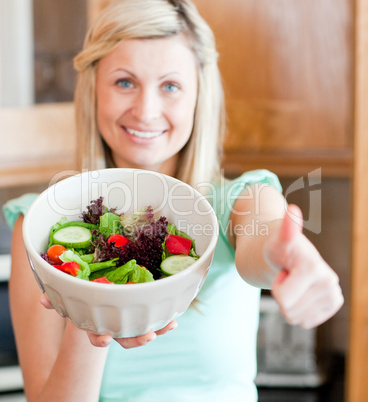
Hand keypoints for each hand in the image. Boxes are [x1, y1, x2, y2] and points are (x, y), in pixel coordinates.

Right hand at [40, 294, 177, 347]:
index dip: (101, 339)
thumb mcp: (71, 295)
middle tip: (148, 336)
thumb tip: (43, 301)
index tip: (104, 339)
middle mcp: (115, 325)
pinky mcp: (143, 309)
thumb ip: (56, 299)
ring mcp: (130, 319)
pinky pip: (155, 316)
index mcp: (98, 322)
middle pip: (126, 338)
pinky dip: (165, 319)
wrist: (97, 289)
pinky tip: (174, 317)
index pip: (98, 335)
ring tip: (169, 326)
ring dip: (157, 329)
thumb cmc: (84, 294)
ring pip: (144, 330)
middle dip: (137, 340)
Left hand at [263, 204, 343, 328]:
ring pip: (297, 319)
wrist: (288, 254)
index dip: (277, 287)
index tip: (284, 271)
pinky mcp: (334, 303)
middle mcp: (329, 281)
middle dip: (282, 295)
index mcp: (314, 268)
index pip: (283, 300)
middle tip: (287, 276)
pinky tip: (301, 291)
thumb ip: (286, 227)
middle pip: (289, 311)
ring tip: (293, 281)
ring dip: (290, 301)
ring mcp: (333, 293)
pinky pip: (307, 322)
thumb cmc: (279, 247)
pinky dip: (299, 310)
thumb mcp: (277, 239)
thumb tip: (292, 210)